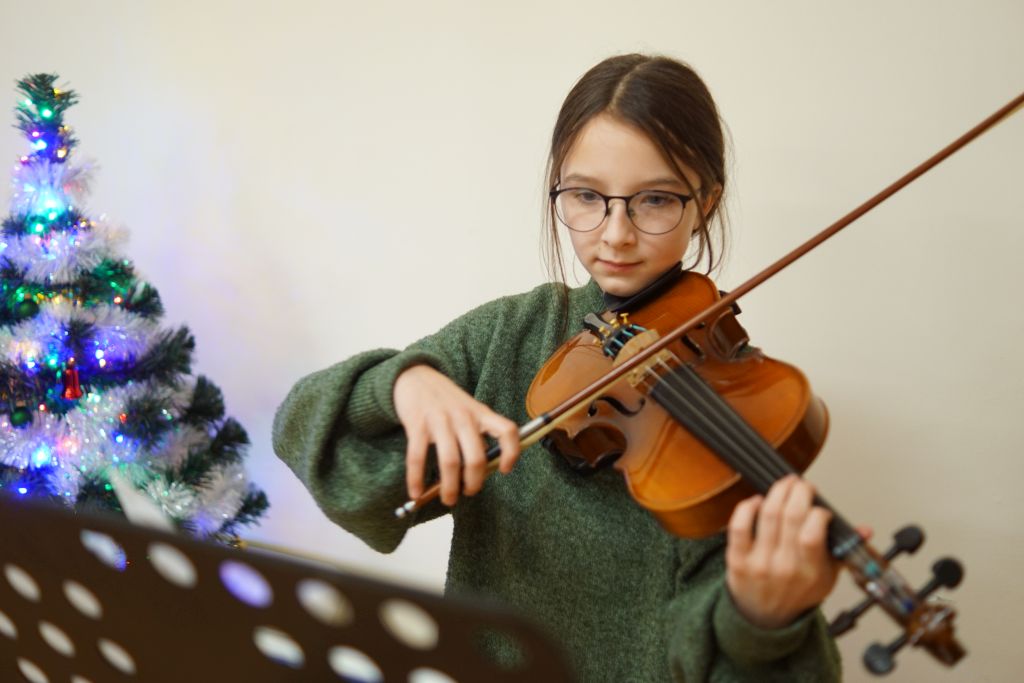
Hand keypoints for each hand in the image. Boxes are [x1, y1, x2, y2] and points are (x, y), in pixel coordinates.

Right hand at [393, 364, 519, 505]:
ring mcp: (440, 420)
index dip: (511, 452)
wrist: (415, 376)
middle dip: (474, 482)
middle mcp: (463, 417)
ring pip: (450, 461)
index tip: (505, 470)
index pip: (507, 430)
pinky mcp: (417, 424)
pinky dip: (416, 479)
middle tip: (468, 492)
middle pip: (476, 457)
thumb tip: (480, 471)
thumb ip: (476, 435)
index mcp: (480, 413)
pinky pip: (417, 457)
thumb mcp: (468, 410)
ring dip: (449, 487)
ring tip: (448, 498)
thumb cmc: (445, 399)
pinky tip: (416, 492)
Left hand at [724, 475, 842, 628]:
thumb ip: (844, 551)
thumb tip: (865, 530)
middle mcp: (784, 566)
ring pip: (767, 515)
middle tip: (802, 484)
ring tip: (785, 485)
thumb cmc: (798, 593)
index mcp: (810, 572)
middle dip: (798, 491)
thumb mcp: (828, 577)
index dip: (818, 512)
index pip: (813, 532)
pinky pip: (738, 526)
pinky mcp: (737, 560)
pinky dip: (747, 508)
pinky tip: (757, 501)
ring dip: (777, 492)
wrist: (765, 619)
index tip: (821, 509)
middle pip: (790, 516)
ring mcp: (759, 563)